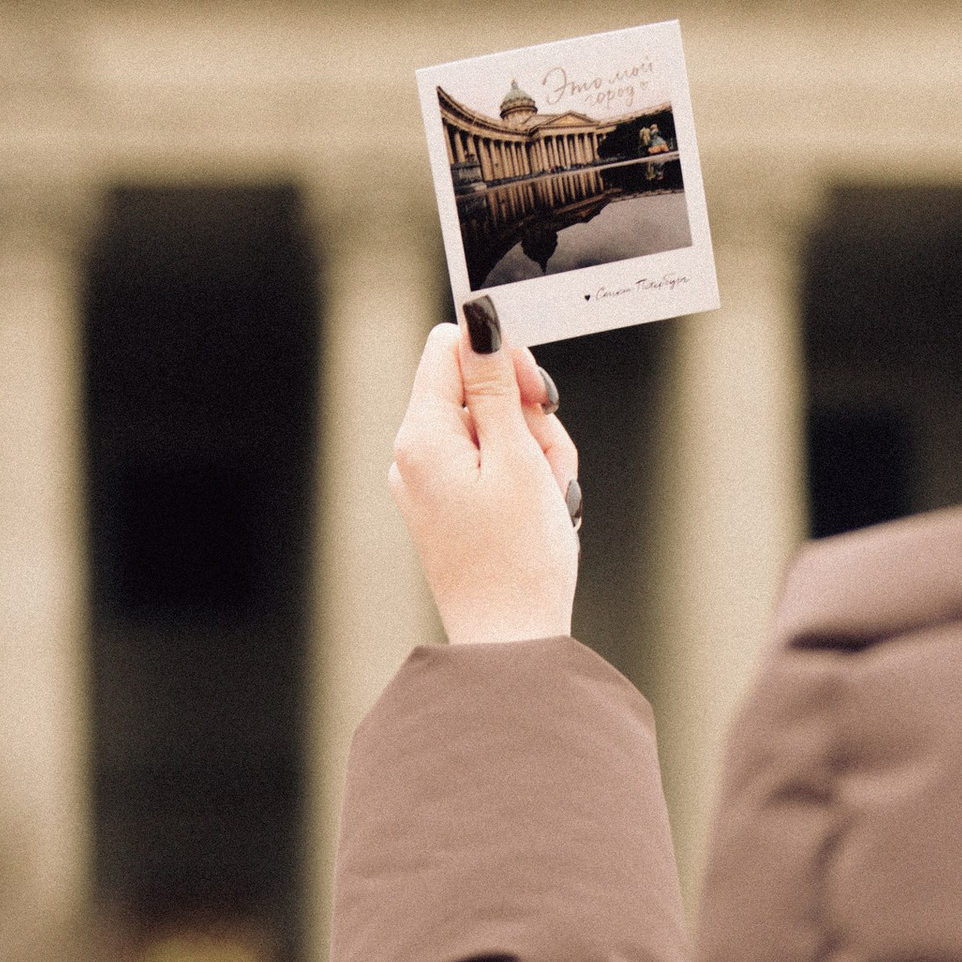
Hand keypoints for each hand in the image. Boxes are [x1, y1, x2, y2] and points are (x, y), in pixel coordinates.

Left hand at [388, 297, 580, 644]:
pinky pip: (491, 464)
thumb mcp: (517, 457)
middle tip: (546, 460)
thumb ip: (495, 383)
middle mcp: (413, 455)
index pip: (449, 347)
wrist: (511, 644)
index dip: (500, 357)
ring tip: (548, 497)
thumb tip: (476, 317)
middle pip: (478, 388)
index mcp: (421, 437)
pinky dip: (523, 477)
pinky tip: (540, 510)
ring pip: (494, 427)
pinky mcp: (448, 506)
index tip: (535, 393)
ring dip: (534, 450)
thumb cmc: (519, 560)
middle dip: (526, 413)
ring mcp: (428, 482)